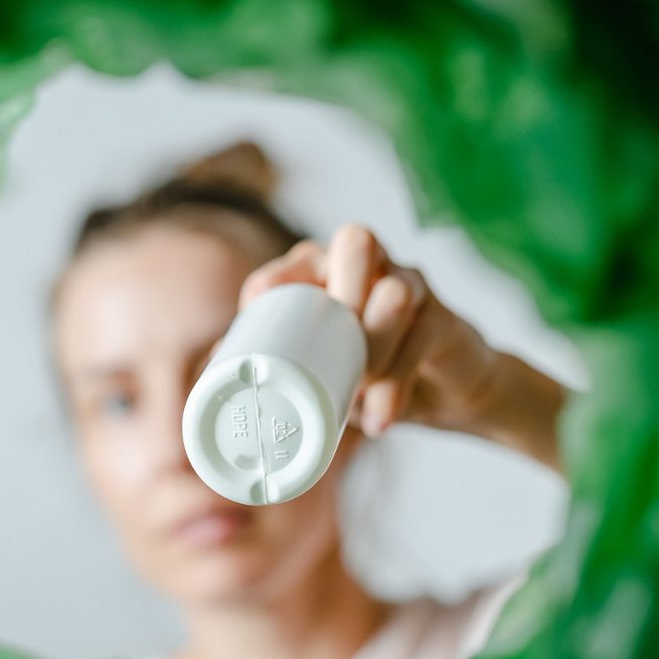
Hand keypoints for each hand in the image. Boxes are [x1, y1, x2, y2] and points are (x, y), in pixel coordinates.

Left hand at [238, 223, 500, 439]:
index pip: (301, 258)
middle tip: (331, 339)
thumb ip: (273, 363)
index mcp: (330, 273)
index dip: (279, 277)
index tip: (258, 308)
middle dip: (342, 283)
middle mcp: (373, 269)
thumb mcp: (319, 371)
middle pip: (357, 242)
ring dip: (374, 340)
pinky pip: (427, 335)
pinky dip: (399, 383)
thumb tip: (211, 375)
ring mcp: (413, 288)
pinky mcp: (447, 320)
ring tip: (358, 390)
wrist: (445, 394)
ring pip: (397, 289)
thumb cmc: (367, 371)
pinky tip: (382, 416)